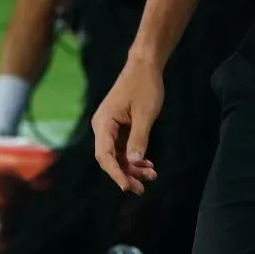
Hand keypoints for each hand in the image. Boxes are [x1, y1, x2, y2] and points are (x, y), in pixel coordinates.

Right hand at [92, 57, 163, 193]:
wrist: (145, 65)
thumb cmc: (145, 86)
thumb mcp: (145, 114)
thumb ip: (138, 139)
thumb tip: (133, 164)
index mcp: (104, 123)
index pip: (105, 156)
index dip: (115, 174)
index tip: (127, 187)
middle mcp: (102, 127)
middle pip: (110, 158)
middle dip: (126, 174)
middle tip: (142, 188)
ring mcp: (110, 127)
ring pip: (118, 154)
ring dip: (133, 167)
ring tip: (151, 176)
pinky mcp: (118, 126)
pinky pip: (123, 146)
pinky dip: (134, 156)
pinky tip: (148, 165)